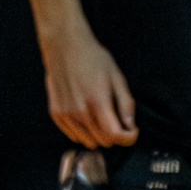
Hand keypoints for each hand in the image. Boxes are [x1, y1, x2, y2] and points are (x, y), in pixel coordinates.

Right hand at [43, 25, 137, 147]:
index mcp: (97, 102)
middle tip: (120, 119)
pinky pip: (74, 136)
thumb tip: (130, 126)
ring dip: (100, 135)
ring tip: (104, 116)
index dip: (129, 137)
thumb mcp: (117, 77)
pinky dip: (85, 132)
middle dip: (116, 134)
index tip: (133, 130)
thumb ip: (126, 104)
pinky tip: (89, 116)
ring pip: (89, 142)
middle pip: (104, 141)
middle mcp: (80, 112)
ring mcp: (66, 115)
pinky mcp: (56, 114)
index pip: (115, 136)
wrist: (65, 47)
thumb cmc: (94, 59)